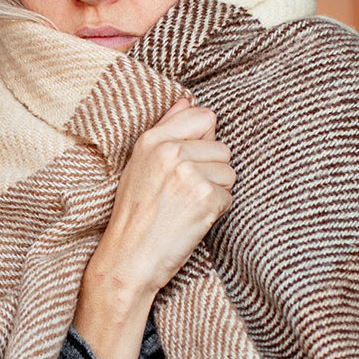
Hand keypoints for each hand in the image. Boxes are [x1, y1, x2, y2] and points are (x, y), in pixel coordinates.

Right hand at [73, 96, 235, 358]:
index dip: (204, 140)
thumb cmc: (135, 216)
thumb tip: (186, 98)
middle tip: (183, 194)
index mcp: (152, 140)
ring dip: (215, 192)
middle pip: (221, 147)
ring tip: (186, 207)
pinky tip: (192, 221)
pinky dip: (216, 212)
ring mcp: (188, 174)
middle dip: (211, 170)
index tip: (189, 162)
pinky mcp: (205, 198)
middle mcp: (170, 151)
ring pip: (229, 172)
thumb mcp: (140, 165)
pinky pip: (229, 197)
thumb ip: (166, 129)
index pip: (203, 116)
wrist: (128, 260)